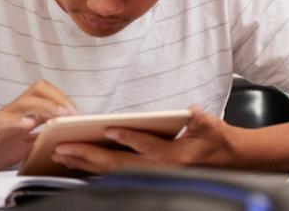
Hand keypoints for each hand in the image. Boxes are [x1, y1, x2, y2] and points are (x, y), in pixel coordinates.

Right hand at [0, 80, 77, 169]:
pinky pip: (5, 119)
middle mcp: (18, 110)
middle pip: (39, 89)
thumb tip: (68, 138)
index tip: (79, 114)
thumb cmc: (1, 152)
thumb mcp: (31, 146)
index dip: (66, 100)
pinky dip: (18, 120)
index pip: (49, 94)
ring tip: (60, 114)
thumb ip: (46, 139)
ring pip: (25, 100)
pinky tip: (28, 124)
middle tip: (71, 112)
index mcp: (29, 112)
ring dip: (46, 106)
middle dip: (59, 97)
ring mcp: (5, 116)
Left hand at [53, 106, 241, 173]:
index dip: (128, 138)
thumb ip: (201, 120)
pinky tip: (77, 165)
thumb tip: (192, 111)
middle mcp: (159, 169)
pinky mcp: (145, 178)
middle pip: (119, 164)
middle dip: (89, 156)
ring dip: (85, 164)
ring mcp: (150, 176)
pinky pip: (114, 177)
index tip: (108, 130)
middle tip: (65, 147)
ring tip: (62, 155)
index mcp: (175, 155)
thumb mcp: (213, 126)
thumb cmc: (216, 140)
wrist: (226, 161)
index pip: (147, 146)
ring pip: (112, 173)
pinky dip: (93, 171)